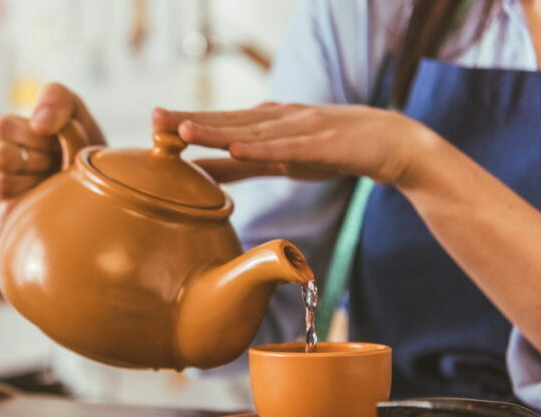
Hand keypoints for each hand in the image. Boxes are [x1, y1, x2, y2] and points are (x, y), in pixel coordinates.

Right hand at [0, 83, 104, 229]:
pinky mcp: (1, 223)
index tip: (53, 141)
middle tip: (54, 164)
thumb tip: (39, 122)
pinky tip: (46, 203)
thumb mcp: (74, 112)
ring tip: (51, 184)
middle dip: (36, 158)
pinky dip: (31, 207)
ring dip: (33, 183)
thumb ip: (56, 99)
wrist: (99, 186)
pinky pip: (6, 214)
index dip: (30, 135)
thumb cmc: (79, 146)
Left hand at [153, 103, 438, 186]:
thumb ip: (241, 166)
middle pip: (226, 121)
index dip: (185, 122)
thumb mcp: (278, 161)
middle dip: (189, 120)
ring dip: (217, 131)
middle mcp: (277, 120)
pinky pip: (286, 148)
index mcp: (264, 124)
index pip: (218, 123)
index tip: (151, 124)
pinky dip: (261, 148)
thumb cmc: (330, 151)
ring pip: (250, 131)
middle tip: (154, 118)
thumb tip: (202, 174)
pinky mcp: (320, 145)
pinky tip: (237, 149)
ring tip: (183, 132)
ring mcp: (298, 129)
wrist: (389, 142)